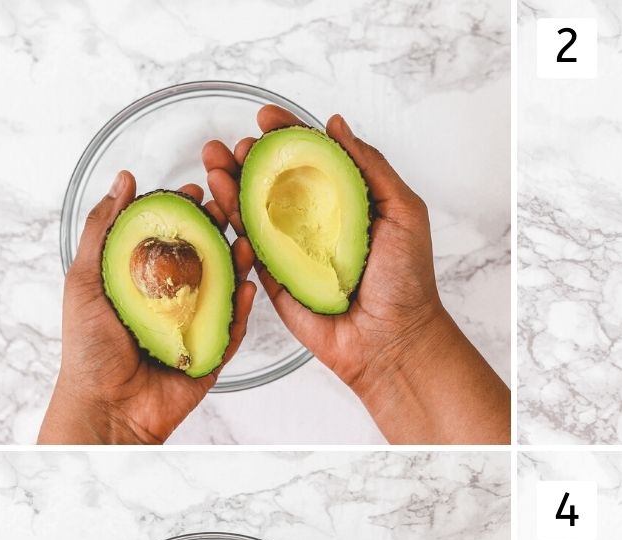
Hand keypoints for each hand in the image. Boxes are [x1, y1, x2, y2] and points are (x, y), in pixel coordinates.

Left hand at [39, 173, 254, 444]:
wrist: (105, 405)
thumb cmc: (88, 348)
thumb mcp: (85, 277)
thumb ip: (103, 229)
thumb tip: (124, 182)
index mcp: (141, 280)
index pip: (168, 237)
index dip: (183, 212)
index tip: (195, 191)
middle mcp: (170, 301)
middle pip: (201, 259)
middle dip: (216, 232)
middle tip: (226, 211)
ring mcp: (193, 327)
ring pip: (223, 291)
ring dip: (236, 266)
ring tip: (244, 245)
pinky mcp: (210, 355)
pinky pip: (231, 331)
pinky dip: (241, 310)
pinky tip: (245, 289)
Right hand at [203, 108, 508, 443]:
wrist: (394, 339)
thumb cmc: (407, 281)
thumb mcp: (403, 212)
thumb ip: (371, 166)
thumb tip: (335, 124)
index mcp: (343, 202)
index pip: (308, 159)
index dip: (285, 135)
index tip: (266, 117)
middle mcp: (314, 223)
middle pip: (272, 181)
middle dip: (248, 157)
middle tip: (236, 145)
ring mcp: (292, 252)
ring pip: (253, 211)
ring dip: (229, 184)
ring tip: (214, 162)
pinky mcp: (276, 281)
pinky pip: (249, 250)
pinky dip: (233, 225)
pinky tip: (222, 201)